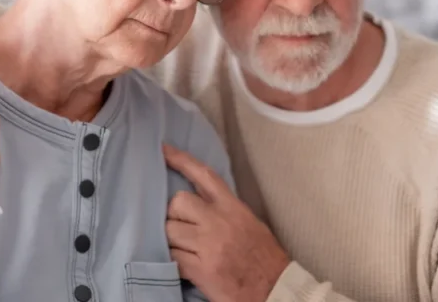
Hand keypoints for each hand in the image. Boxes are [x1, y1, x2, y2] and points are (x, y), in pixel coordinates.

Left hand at [164, 144, 290, 301]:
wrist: (275, 289)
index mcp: (233, 208)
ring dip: (171, 239)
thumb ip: (226, 209)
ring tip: (183, 248)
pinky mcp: (200, 269)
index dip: (181, 160)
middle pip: (177, 202)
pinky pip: (172, 257)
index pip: (204, 176)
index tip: (163, 150)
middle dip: (173, 215)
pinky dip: (173, 260)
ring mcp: (207, 245)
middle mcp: (218, 222)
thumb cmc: (265, 259)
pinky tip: (183, 264)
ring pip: (169, 230)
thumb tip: (202, 202)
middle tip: (180, 227)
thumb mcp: (250, 223)